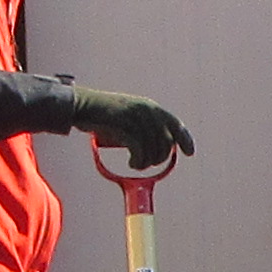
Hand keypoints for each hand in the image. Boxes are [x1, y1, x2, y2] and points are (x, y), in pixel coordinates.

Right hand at [77, 89, 192, 172]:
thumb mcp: (129, 117)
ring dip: (146, 163)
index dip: (185, 139)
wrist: (82, 106)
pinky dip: (138, 161)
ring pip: (153, 149)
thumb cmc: (103, 116)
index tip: (189, 153)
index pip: (175, 124)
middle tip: (146, 164)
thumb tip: (158, 150)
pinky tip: (132, 164)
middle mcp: (147, 111)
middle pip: (166, 142)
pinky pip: (140, 151)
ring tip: (136, 165)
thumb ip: (144, 128)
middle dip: (159, 158)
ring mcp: (136, 118)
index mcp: (150, 107)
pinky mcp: (124, 127)